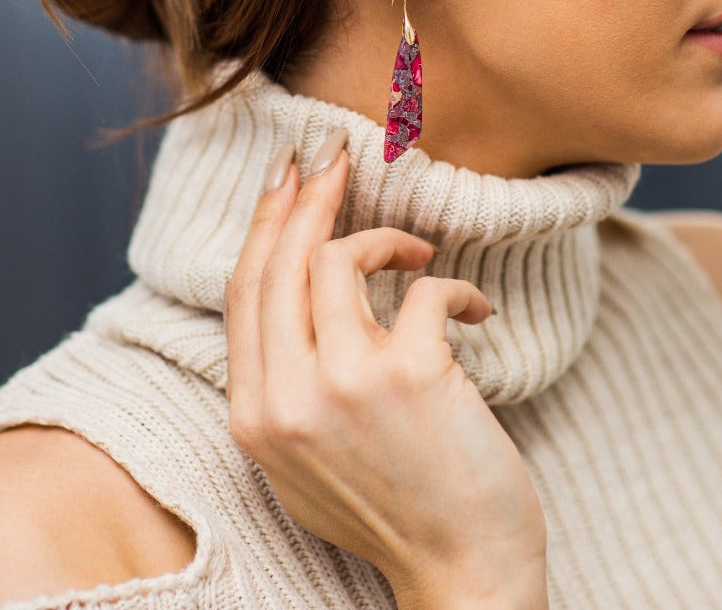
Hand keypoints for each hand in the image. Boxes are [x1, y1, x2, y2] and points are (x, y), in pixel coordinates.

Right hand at [224, 131, 548, 609]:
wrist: (463, 572)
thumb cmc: (394, 506)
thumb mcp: (305, 456)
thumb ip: (285, 382)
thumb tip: (296, 295)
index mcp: (255, 415)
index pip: (245, 290)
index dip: (265, 222)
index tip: (285, 176)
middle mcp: (286, 397)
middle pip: (282, 261)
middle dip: (308, 194)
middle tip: (334, 154)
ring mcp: (344, 384)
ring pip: (338, 259)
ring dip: (385, 236)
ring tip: (417, 249)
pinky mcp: (409, 376)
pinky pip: (423, 288)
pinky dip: (452, 285)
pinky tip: (476, 308)